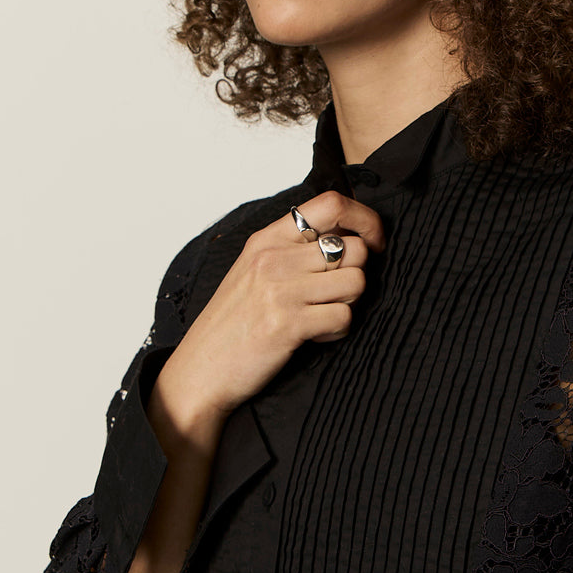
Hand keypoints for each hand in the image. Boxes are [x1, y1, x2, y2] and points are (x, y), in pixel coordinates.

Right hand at [160, 190, 386, 425]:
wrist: (201, 369)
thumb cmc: (233, 323)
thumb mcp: (254, 269)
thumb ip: (293, 249)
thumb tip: (348, 235)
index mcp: (267, 239)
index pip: (331, 204)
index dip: (365, 220)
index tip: (372, 242)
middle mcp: (274, 258)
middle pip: (355, 248)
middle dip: (357, 275)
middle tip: (335, 295)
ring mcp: (281, 290)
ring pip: (356, 282)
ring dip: (349, 304)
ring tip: (323, 315)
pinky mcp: (289, 324)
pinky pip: (344, 317)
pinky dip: (338, 331)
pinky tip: (316, 336)